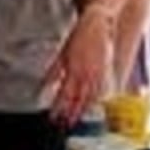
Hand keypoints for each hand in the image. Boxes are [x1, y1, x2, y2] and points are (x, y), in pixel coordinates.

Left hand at [46, 12, 113, 127]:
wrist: (97, 25)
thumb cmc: (79, 37)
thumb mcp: (62, 54)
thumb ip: (54, 72)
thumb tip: (45, 85)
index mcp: (73, 70)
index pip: (65, 95)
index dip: (59, 108)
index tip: (54, 117)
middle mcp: (85, 75)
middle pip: (77, 100)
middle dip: (70, 113)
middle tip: (64, 123)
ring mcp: (96, 74)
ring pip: (89, 97)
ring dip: (81, 110)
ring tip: (74, 119)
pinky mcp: (104, 72)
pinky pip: (99, 90)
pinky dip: (94, 100)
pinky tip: (90, 106)